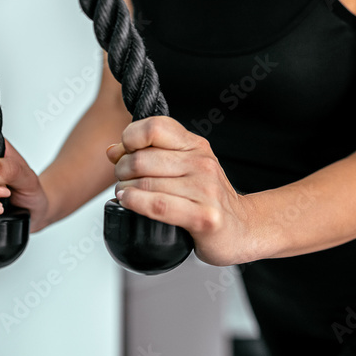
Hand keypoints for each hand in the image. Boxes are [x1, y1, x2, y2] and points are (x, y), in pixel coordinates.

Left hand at [106, 116, 254, 266]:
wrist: (242, 229)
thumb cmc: (208, 199)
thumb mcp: (184, 167)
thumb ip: (151, 154)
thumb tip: (113, 150)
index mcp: (196, 146)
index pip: (155, 127)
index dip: (129, 137)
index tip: (124, 151)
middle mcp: (202, 164)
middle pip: (142, 157)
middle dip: (121, 169)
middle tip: (122, 179)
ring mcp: (205, 190)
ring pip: (145, 183)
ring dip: (125, 189)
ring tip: (125, 193)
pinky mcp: (203, 217)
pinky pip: (157, 205)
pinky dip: (135, 203)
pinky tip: (129, 202)